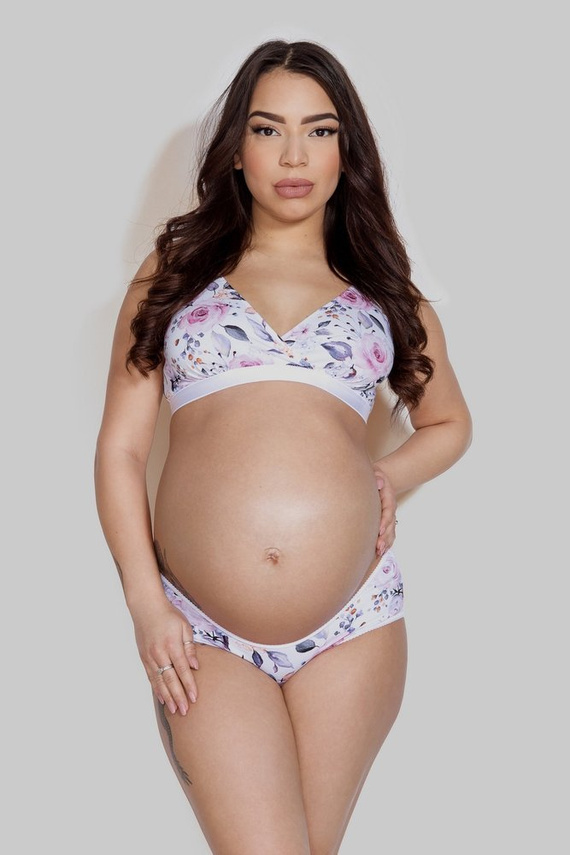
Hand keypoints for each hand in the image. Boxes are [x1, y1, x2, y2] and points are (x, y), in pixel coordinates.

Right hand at [132, 600, 199, 714]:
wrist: (146, 607)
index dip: (189, 685)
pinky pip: (151, 677)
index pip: (182, 669)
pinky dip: (157, 689)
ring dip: (168, 697)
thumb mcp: (184, 626)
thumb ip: (190, 647)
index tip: (195, 697)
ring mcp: (150, 657)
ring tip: (175, 710)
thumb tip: (195, 666)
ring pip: (159, 681)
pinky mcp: (144, 658)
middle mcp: (159, 653)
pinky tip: (163, 698)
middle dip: (179, 696)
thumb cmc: (168, 615)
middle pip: (170, 679)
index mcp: (172, 644)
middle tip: (185, 710)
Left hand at [373, 465, 397, 556]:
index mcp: (388, 497)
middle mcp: (391, 508)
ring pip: (390, 531)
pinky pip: (388, 533)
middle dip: (385, 536)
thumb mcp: (376, 473)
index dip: (384, 521)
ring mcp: (390, 515)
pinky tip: (381, 551)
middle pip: (390, 524)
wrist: (379, 479)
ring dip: (386, 542)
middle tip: (378, 547)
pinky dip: (386, 542)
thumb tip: (379, 482)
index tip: (379, 530)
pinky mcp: (386, 521)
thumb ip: (377, 477)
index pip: (388, 511)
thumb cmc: (374, 477)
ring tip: (380, 552)